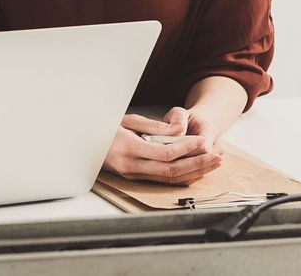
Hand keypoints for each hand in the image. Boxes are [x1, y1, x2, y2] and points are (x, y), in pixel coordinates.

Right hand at [102, 114, 222, 183]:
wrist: (84, 144)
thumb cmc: (104, 129)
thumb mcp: (126, 120)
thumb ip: (153, 126)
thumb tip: (178, 131)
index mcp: (128, 148)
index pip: (164, 153)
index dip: (186, 148)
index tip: (201, 140)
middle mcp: (131, 166)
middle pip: (172, 170)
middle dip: (197, 164)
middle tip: (216, 157)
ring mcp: (133, 175)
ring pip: (170, 179)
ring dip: (194, 172)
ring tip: (212, 164)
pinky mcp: (135, 179)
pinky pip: (163, 180)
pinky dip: (182, 176)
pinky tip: (196, 171)